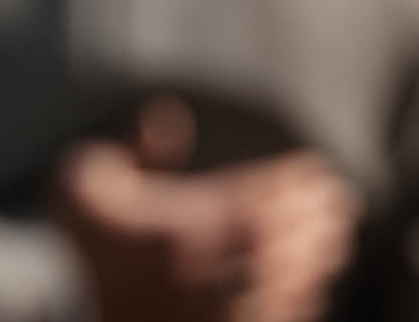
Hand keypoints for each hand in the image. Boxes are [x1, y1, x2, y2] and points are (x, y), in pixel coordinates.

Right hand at [54, 98, 356, 321]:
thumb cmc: (82, 245)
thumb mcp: (79, 184)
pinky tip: (311, 288)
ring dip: (315, 259)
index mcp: (178, 232)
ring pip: (282, 285)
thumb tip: (170, 116)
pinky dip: (297, 303)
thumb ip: (126, 148)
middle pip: (278, 242)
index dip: (295, 184)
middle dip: (315, 219)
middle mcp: (203, 276)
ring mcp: (213, 316)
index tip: (317, 170)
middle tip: (340, 204)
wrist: (78, 315)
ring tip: (337, 238)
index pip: (257, 201)